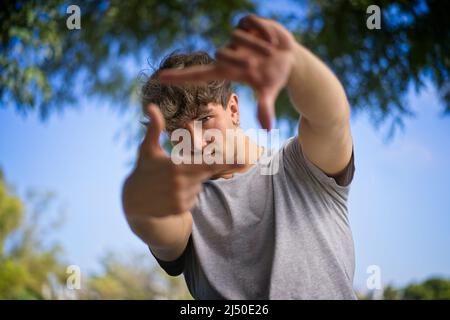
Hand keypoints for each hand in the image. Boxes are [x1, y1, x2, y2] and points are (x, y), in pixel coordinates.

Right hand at [122, 104, 239, 219]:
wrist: (132, 201)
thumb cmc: (143, 169)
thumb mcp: (147, 149)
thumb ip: (154, 128)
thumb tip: (151, 106)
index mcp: (177, 166)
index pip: (209, 163)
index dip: (228, 160)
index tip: (244, 158)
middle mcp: (182, 183)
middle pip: (206, 173)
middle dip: (206, 168)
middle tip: (198, 165)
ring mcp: (182, 198)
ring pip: (199, 185)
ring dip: (191, 181)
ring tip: (170, 181)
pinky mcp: (181, 208)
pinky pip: (194, 197)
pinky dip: (187, 193)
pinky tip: (170, 192)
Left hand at [158, 14, 296, 130]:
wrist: (290, 57)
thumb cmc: (275, 76)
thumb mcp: (269, 90)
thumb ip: (265, 107)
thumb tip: (267, 128)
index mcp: (227, 71)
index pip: (198, 75)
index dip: (180, 77)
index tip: (160, 79)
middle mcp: (228, 54)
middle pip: (220, 53)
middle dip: (241, 58)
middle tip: (259, 62)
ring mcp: (236, 38)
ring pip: (235, 36)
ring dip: (257, 45)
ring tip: (270, 50)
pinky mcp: (246, 23)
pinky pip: (248, 22)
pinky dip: (263, 30)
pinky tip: (271, 38)